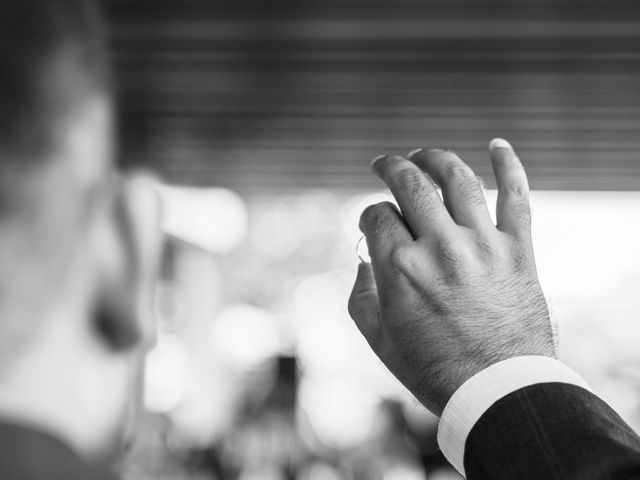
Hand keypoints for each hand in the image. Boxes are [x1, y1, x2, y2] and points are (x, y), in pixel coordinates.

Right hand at [348, 139, 555, 415]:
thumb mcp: (378, 338)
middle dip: (391, 167)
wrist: (496, 391)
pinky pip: (516, 196)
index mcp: (400, 269)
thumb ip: (359, 294)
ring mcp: (482, 245)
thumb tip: (364, 259)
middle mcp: (439, 248)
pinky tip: (498, 144)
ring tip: (423, 154)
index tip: (372, 222)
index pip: (377, 215)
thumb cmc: (432, 369)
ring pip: (457, 179)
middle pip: (410, 183)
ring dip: (435, 158)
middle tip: (384, 163)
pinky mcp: (518, 250)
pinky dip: (509, 165)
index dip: (369, 214)